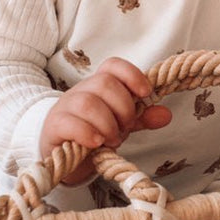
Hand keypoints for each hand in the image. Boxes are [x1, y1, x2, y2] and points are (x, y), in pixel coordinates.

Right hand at [40, 57, 171, 183]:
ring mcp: (66, 106)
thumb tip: (166, 114)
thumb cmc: (93, 132)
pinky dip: (87, 133)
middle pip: (104, 83)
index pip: (113, 65)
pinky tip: (96, 143)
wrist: (61, 153)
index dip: (131, 74)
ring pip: (88, 102)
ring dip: (107, 124)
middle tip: (125, 128)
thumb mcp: (120, 124)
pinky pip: (70, 122)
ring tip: (111, 140)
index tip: (146, 93)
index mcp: (99, 85)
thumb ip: (141, 117)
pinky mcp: (54, 126)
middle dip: (123, 107)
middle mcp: (81, 90)